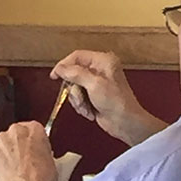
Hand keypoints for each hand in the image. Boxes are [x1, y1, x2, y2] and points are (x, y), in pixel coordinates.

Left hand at [0, 122, 57, 180]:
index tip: (34, 148)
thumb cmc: (38, 180)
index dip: (34, 141)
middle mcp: (16, 131)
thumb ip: (44, 152)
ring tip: (15, 167)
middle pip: (17, 134)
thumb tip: (42, 156)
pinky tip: (5, 170)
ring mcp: (1, 140)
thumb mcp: (51, 163)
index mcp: (35, 129)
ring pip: (4, 142)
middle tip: (25, 159)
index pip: (34, 129)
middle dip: (20, 145)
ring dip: (8, 152)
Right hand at [50, 50, 165, 145]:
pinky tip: (90, 112)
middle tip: (80, 98)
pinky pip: (78, 98)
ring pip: (74, 88)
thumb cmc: (116, 102)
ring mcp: (96, 84)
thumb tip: (60, 68)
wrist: (125, 123)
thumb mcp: (94, 84)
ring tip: (87, 107)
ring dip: (78, 101)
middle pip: (73, 74)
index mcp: (103, 61)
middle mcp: (99, 70)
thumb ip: (75, 74)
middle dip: (74, 90)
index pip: (77, 57)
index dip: (64, 65)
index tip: (54, 76)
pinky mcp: (94, 96)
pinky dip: (82, 106)